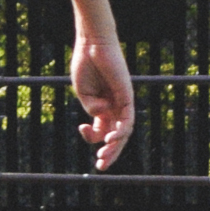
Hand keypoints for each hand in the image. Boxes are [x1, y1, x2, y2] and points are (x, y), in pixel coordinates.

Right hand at [71, 34, 135, 169]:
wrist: (92, 44)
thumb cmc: (86, 65)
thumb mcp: (84, 92)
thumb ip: (92, 108)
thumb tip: (101, 117)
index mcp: (102, 108)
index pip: (101, 131)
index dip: (91, 136)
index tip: (81, 128)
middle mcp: (114, 107)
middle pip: (116, 136)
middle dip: (108, 153)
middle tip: (100, 166)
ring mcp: (122, 102)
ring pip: (123, 131)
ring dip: (115, 146)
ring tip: (104, 156)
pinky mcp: (127, 95)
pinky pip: (128, 118)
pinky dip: (121, 130)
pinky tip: (111, 137)